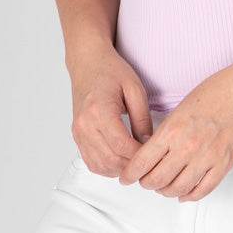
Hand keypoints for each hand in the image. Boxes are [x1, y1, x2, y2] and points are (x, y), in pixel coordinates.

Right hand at [70, 45, 153, 175]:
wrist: (88, 63)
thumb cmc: (110, 71)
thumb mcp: (135, 89)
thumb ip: (143, 119)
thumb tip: (149, 144)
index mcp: (99, 111)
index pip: (122, 146)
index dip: (140, 155)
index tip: (154, 154)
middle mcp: (85, 125)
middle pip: (111, 160)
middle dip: (132, 165)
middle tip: (149, 160)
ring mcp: (79, 132)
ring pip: (101, 166)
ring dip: (120, 169)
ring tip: (137, 161)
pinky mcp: (77, 136)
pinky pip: (92, 162)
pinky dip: (108, 167)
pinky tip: (121, 160)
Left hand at [118, 68, 232, 200]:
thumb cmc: (215, 92)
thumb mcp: (181, 108)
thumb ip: (167, 132)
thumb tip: (153, 153)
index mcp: (172, 130)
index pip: (142, 162)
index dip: (129, 174)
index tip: (125, 178)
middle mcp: (187, 147)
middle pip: (156, 180)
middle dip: (146, 183)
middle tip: (144, 181)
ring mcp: (206, 159)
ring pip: (177, 189)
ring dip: (165, 191)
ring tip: (163, 187)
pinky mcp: (223, 165)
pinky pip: (202, 190)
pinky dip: (189, 195)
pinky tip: (183, 192)